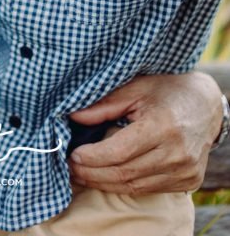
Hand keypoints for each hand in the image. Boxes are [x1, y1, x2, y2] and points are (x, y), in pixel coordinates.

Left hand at [68, 72, 222, 193]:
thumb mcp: (135, 88)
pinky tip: (107, 178)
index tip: (72, 154)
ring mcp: (184, 170)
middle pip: (125, 172)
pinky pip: (149, 189)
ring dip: (105, 184)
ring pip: (135, 186)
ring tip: (82, 175)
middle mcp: (176, 152)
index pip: (119, 151)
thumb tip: (73, 116)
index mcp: (162, 125)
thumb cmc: (166, 91)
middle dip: (93, 173)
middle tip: (70, 168)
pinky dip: (125, 185)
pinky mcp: (188, 181)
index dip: (93, 157)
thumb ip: (104, 104)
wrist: (205, 105)